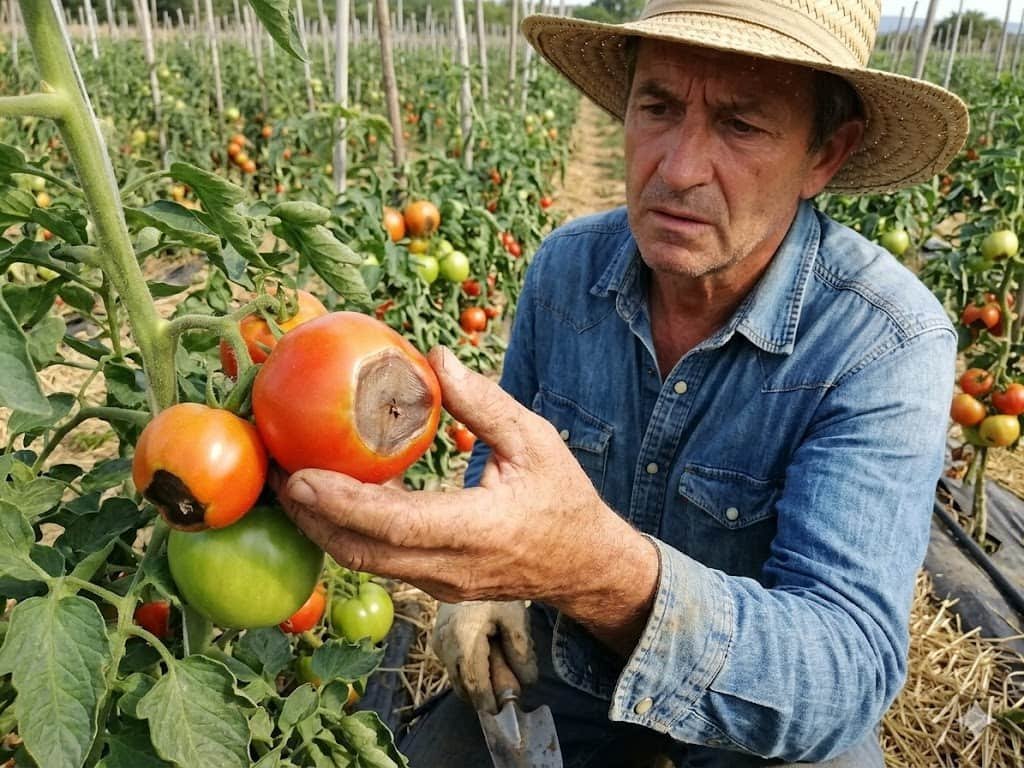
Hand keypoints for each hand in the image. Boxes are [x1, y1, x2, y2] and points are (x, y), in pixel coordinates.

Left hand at [273, 346, 658, 651]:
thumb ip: (485, 403)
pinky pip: (380, 563)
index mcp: (480, 528)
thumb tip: (436, 357)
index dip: (343, 504)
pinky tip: (331, 502)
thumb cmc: (563, 498)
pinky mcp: (435, 587)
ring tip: (290, 486)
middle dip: (311, 517)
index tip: (300, 476)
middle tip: (276, 474)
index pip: (397, 525)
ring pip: (365, 564)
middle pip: (362, 553)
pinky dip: (348, 535)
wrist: (584, 565)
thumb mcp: (535, 440)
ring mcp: (441, 584)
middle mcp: (452, 566)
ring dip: (322, 529)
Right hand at [432, 601, 535, 713]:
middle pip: (463, 685)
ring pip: (457, 678)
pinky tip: (488, 655)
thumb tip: (528, 681)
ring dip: (477, 683)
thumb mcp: (515, 616)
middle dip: (484, 694)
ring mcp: (438, 643)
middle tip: (508, 692)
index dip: (487, 701)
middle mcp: (445, 644)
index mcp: (463, 638)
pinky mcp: (437, 641)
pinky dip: (470, 670)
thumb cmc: (494, 592)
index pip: (473, 682)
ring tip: (500, 666)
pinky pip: (453, 667)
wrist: (466, 568)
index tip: (501, 712)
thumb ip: (521, 649)